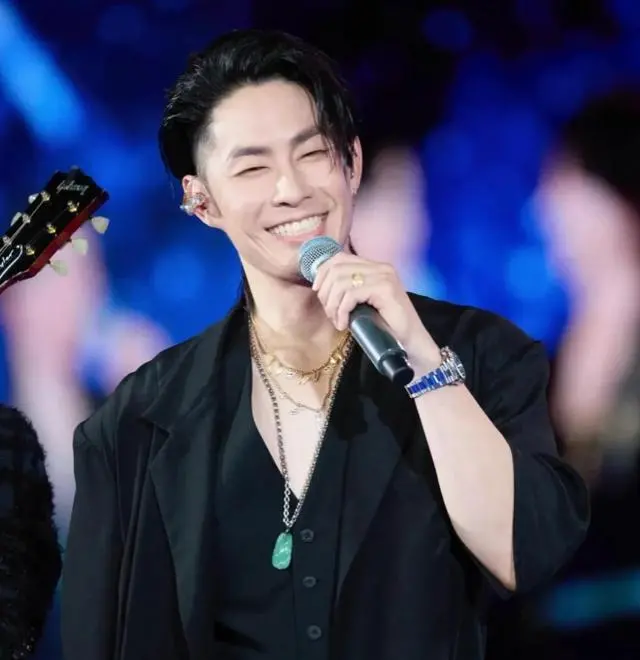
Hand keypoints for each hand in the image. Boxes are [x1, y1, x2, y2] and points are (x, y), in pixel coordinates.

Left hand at [312, 252, 440, 371]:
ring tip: (337, 320)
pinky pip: (351, 295)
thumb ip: (348, 290)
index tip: (318, 292)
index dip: (322, 273)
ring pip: (341, 282)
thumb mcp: (362, 304)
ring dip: (333, 304)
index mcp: (375, 266)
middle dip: (326, 292)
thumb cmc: (386, 326)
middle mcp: (381, 267)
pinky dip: (342, 311)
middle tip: (330, 313)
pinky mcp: (385, 289)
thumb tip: (321, 287)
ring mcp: (384, 276)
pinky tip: (344, 324)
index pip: (339, 258)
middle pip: (337, 268)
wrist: (411, 342)